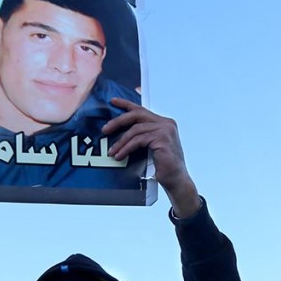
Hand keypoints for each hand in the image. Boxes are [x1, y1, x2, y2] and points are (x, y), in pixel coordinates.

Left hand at [103, 99, 199, 216]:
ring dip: (121, 142)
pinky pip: (138, 140)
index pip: (142, 110)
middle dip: (118, 121)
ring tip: (112, 152)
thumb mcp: (151, 146)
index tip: (113, 101)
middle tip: (105, 130)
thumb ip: (142, 136)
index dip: (126, 104)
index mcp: (164, 122)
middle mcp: (166, 123)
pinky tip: (120, 155)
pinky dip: (126, 148)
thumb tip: (121, 132)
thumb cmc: (163, 165)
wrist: (176, 179)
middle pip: (137, 115)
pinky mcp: (162, 139)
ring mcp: (165, 130)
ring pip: (135, 130)